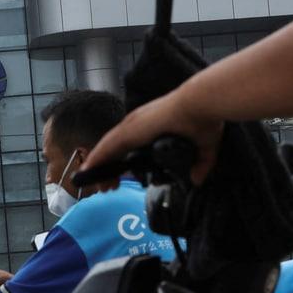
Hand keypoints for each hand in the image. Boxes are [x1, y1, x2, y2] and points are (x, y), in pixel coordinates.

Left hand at [82, 91, 223, 187]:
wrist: (201, 105)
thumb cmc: (203, 120)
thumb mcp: (204, 148)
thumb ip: (201, 165)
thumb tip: (197, 180)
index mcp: (151, 127)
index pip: (129, 147)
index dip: (121, 164)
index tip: (118, 182)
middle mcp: (138, 124)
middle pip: (114, 149)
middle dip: (106, 168)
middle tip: (104, 188)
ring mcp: (132, 125)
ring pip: (108, 149)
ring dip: (98, 166)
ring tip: (90, 183)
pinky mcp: (130, 129)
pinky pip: (107, 146)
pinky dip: (96, 158)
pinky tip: (88, 169)